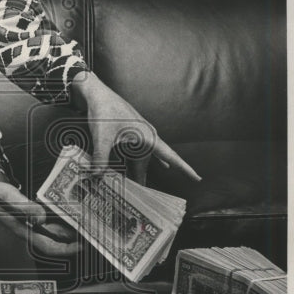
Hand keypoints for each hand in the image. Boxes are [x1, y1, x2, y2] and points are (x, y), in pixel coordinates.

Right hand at [0, 167, 78, 255]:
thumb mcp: (3, 195)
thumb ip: (22, 205)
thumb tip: (42, 217)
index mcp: (20, 228)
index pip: (46, 245)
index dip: (65, 248)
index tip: (81, 245)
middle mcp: (24, 227)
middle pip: (52, 240)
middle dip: (70, 239)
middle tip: (89, 233)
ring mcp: (24, 220)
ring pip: (49, 231)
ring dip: (65, 229)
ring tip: (81, 223)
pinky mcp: (24, 212)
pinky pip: (45, 219)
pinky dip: (56, 217)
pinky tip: (63, 210)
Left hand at [71, 71, 200, 184]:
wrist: (96, 93)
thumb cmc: (104, 110)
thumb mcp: (102, 136)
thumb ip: (101, 158)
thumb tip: (97, 176)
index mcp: (147, 136)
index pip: (170, 156)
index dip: (185, 168)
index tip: (198, 178)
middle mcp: (145, 137)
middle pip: (151, 163)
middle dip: (149, 179)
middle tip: (150, 200)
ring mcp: (136, 136)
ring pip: (140, 160)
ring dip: (137, 174)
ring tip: (135, 191)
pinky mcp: (127, 135)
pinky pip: (133, 155)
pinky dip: (132, 165)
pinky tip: (136, 174)